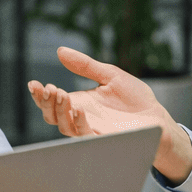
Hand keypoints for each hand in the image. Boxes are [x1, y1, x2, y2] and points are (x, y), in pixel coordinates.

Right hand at [26, 46, 191, 181]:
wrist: (157, 118)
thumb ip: (85, 65)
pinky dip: (78, 124)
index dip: (40, 95)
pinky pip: (85, 136)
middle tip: (47, 89)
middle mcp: (81, 118)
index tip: (34, 83)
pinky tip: (78, 110)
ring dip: (60, 111)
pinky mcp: (104, 140)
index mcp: (80, 103)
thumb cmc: (135, 100)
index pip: (52, 102)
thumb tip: (61, 51)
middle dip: (45, 103)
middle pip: (52, 116)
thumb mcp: (109, 75)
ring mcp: (91, 130)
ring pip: (65, 127)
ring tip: (61, 94)